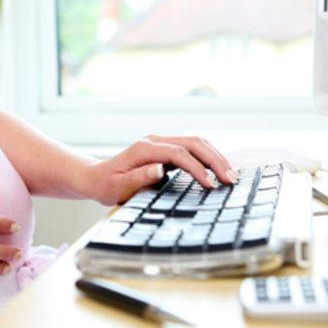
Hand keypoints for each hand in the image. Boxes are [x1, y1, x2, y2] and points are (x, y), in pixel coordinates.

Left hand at [84, 135, 238, 205]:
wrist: (96, 177)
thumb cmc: (106, 185)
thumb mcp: (117, 187)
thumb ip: (138, 178)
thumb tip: (159, 169)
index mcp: (144, 148)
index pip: (178, 154)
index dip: (197, 168)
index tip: (210, 185)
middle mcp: (155, 140)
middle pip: (193, 142)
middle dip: (215, 160)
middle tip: (230, 179)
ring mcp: (161, 142)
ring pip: (196, 142)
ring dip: (215, 157)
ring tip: (231, 175)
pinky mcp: (166, 149)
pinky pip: (192, 148)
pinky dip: (209, 157)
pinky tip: (219, 170)